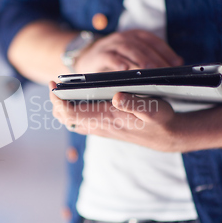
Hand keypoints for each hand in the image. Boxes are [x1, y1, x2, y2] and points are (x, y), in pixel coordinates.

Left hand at [49, 81, 182, 151]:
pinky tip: (75, 100)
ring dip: (62, 108)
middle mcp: (100, 126)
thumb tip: (117, 97)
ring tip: (61, 91)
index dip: (59, 100)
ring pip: (71, 122)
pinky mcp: (104, 129)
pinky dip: (72, 112)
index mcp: (107, 118)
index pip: (72, 113)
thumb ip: (134, 103)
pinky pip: (80, 123)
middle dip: (56, 103)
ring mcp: (101, 129)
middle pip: (66, 118)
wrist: (168, 136)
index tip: (54, 85)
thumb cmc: (161, 120)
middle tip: (55, 86)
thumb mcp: (153, 109)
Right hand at [74, 29, 182, 72]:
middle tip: (165, 70)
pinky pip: (109, 57)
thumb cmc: (114, 60)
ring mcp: (110, 45)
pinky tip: (125, 68)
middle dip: (155, 57)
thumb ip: (149, 59)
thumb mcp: (132, 57)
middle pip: (142, 45)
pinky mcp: (99, 54)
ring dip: (139, 58)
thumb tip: (175, 65)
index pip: (153, 41)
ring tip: (149, 69)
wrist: (86, 59)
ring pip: (128, 48)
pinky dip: (117, 62)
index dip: (166, 51)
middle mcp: (123, 37)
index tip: (177, 63)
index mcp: (134, 36)